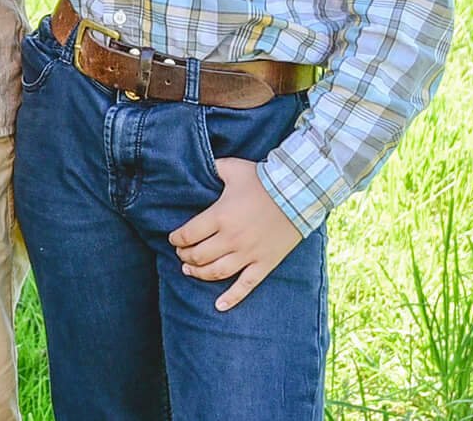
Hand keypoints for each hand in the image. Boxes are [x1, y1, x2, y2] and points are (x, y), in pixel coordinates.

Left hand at [169, 157, 303, 310]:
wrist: (298, 193)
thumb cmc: (263, 179)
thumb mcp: (233, 168)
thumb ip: (213, 168)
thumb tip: (200, 165)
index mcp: (220, 217)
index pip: (188, 234)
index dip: (177, 239)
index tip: (174, 239)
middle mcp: (231, 239)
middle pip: (198, 256)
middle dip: (185, 256)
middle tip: (181, 254)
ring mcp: (248, 254)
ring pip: (216, 272)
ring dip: (199, 273)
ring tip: (189, 270)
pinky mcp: (264, 264)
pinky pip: (245, 286)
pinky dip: (231, 298)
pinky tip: (219, 306)